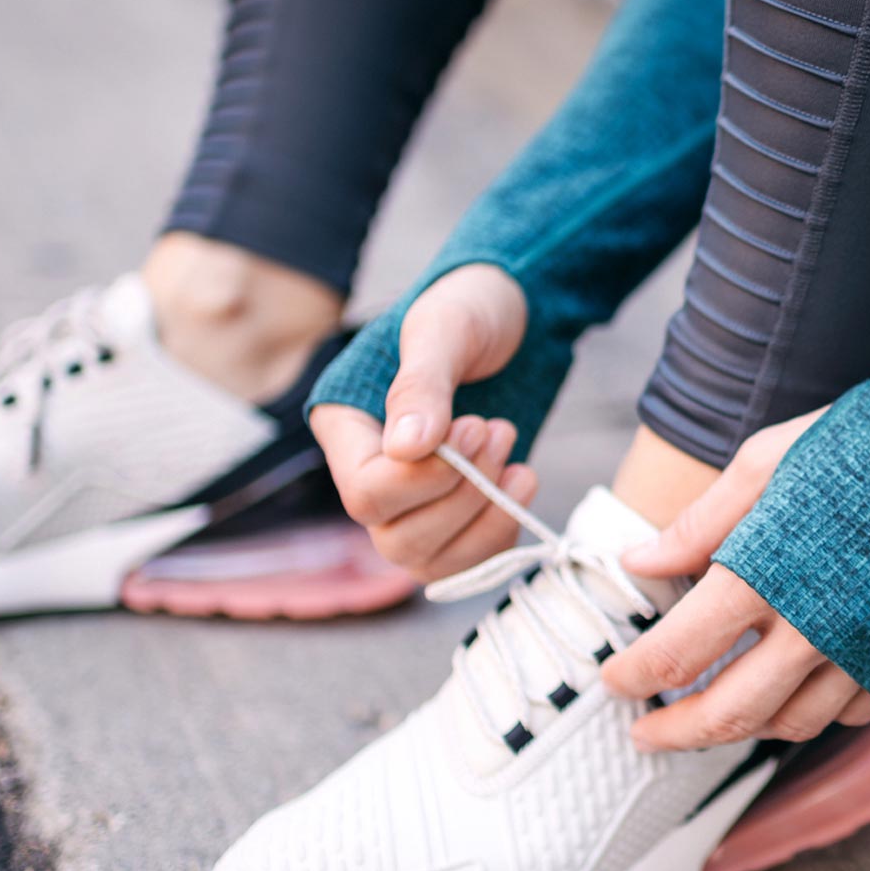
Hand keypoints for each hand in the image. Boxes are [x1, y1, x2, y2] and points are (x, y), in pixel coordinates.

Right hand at [309, 265, 536, 580]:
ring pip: (430, 560)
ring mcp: (413, 503)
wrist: (517, 314)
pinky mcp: (456, 515)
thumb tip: (406, 450)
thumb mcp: (445, 328)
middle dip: (461, 497)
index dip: (423, 480)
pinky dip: (501, 530)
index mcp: (347, 429)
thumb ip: (422, 385)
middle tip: (495, 432)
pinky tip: (522, 478)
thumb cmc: (470, 310)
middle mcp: (371, 476)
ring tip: (513, 454)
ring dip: (483, 516)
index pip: (367, 493)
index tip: (472, 426)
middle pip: (396, 538)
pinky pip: (469, 559)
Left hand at [602, 410, 869, 751]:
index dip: (633, 678)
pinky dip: (809, 714)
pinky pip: (847, 713)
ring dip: (739, 731)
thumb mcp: (767, 461)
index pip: (676, 656)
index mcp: (766, 576)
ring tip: (712, 716)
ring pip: (787, 725)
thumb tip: (637, 563)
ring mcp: (866, 654)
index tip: (613, 681)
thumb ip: (700, 524)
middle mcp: (814, 630)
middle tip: (645, 735)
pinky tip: (788, 694)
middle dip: (674, 733)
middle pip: (726, 714)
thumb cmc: (869, 441)